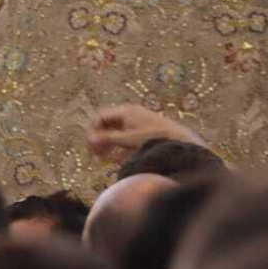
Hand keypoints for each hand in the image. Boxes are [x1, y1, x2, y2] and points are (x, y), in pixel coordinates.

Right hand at [87, 104, 205, 160]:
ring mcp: (135, 119)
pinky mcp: (141, 128)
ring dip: (107, 142)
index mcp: (125, 111)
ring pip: (114, 130)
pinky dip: (117, 144)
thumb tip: (89, 139)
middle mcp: (129, 112)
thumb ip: (108, 139)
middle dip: (99, 138)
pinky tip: (116, 158)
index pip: (100, 116)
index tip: (90, 146)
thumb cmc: (153, 137)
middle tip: (94, 154)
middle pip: (106, 123)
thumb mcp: (128, 140)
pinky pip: (123, 134)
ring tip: (103, 157)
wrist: (178, 138)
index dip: (92, 130)